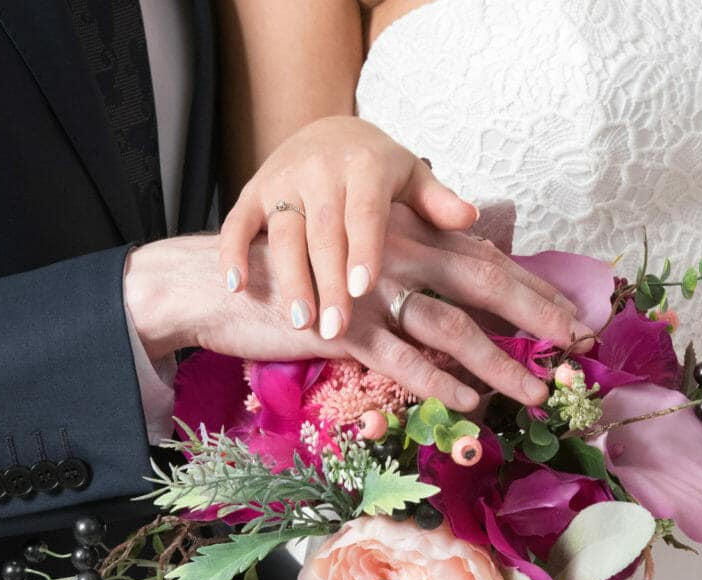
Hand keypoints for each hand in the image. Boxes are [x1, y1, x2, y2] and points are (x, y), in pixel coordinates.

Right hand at [125, 206, 589, 411]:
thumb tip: (464, 278)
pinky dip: (436, 382)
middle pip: (483, 282)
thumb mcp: (357, 260)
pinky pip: (399, 360)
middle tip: (578, 349)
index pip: (485, 258)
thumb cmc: (298, 273)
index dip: (533, 286)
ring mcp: (370, 293)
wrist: (221, 284)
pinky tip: (465, 403)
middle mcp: (396, 258)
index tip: (573, 316)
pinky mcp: (341, 329)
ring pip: (450, 327)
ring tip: (534, 393)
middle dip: (536, 317)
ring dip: (497, 364)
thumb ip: (409, 264)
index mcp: (405, 237)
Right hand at [218, 116, 476, 339]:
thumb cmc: (376, 169)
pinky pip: (236, 224)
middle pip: (323, 231)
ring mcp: (281, 181)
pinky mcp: (251, 193)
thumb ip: (435, 201)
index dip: (364, 249)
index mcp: (365, 165)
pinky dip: (233, 254)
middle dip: (328, 281)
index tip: (365, 288)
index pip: (365, 211)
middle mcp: (320, 170)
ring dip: (289, 278)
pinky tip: (236, 288)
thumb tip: (468, 216)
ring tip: (299, 321)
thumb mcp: (409, 177)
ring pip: (282, 234)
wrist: (324, 129)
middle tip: (336, 327)